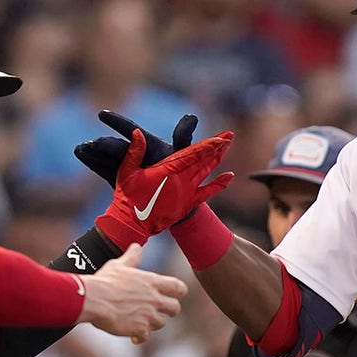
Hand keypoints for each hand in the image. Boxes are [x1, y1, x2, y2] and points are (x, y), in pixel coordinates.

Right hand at [74, 110, 198, 188]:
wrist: (176, 199)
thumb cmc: (182, 171)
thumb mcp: (184, 154)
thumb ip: (183, 136)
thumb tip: (192, 116)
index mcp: (148, 144)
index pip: (131, 130)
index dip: (118, 122)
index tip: (102, 114)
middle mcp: (135, 152)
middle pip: (118, 147)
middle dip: (105, 144)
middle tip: (94, 143)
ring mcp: (125, 164)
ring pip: (107, 156)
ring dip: (93, 152)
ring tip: (81, 148)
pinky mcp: (118, 177)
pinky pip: (103, 168)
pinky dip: (91, 162)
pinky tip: (80, 154)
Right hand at [78, 243, 185, 342]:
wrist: (93, 299)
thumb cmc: (105, 280)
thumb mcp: (119, 265)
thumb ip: (131, 258)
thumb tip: (136, 247)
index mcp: (152, 282)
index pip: (178, 287)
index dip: (179, 291)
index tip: (174, 293)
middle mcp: (154, 299)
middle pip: (175, 308)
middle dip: (169, 310)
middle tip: (159, 310)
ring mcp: (148, 315)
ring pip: (161, 323)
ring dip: (152, 322)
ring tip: (141, 320)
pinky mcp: (139, 329)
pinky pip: (146, 336)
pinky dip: (140, 336)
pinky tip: (133, 335)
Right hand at [94, 129, 233, 249]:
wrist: (132, 223)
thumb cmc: (128, 197)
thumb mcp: (127, 172)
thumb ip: (134, 152)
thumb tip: (137, 133)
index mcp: (167, 170)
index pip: (192, 154)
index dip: (207, 146)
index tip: (220, 138)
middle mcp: (181, 180)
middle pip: (203, 160)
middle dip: (217, 147)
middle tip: (229, 136)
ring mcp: (186, 192)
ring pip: (206, 172)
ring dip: (217, 159)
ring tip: (227, 147)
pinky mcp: (187, 203)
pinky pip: (208, 192)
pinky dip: (219, 184)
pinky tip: (230, 176)